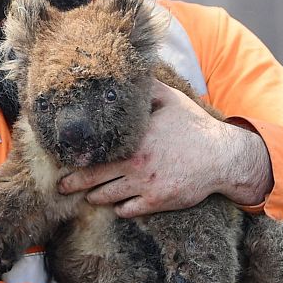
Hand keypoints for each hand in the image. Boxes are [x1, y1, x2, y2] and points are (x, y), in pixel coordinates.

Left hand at [56, 81, 272, 216]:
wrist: (221, 157)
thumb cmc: (194, 126)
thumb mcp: (170, 100)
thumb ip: (147, 89)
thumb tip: (130, 71)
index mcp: (133, 138)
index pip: (94, 150)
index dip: (77, 157)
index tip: (65, 158)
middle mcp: (134, 163)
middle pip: (91, 178)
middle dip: (73, 184)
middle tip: (61, 186)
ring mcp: (145, 185)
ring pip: (106, 197)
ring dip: (95, 196)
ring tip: (88, 194)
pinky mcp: (157, 202)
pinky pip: (127, 211)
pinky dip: (119, 208)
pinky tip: (117, 203)